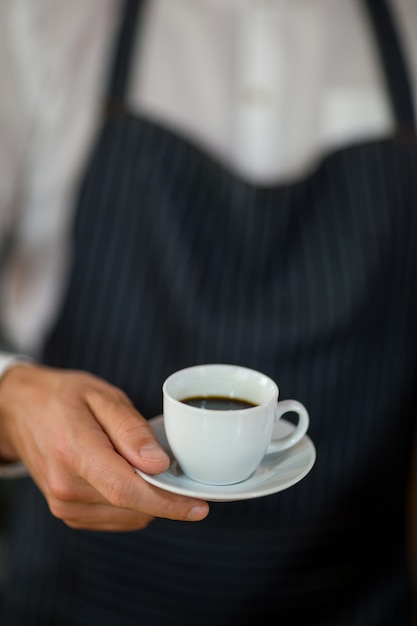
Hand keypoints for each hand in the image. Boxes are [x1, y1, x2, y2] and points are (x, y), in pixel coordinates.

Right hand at [0, 364, 208, 530]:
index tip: (200, 506)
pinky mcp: (68, 512)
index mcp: (74, 452)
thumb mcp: (101, 396)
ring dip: (148, 498)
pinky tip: (130, 476)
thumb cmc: (63, 397)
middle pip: (133, 507)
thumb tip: (159, 463)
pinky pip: (115, 518)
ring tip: (145, 464)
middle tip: (176, 466)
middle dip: (164, 494)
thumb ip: (130, 429)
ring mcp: (64, 504)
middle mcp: (66, 487)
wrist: (21, 411)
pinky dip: (132, 503)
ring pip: (128, 517)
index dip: (169, 503)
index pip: (128, 491)